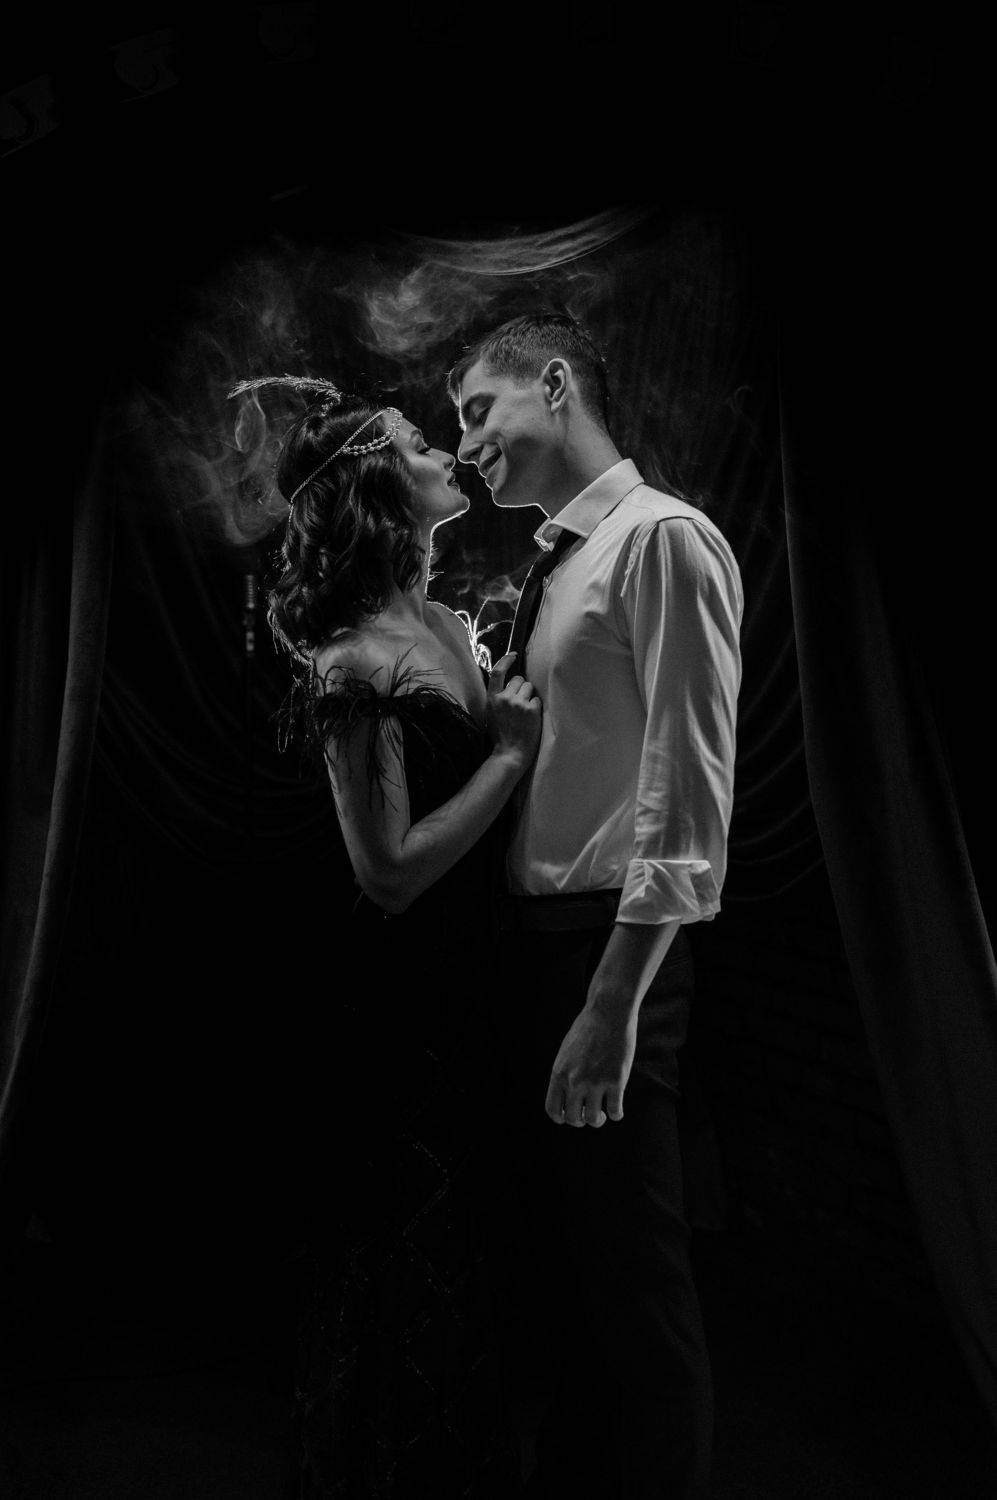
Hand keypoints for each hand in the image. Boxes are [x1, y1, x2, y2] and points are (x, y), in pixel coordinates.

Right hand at [486, 651, 541, 767]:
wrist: (510, 753)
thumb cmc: (500, 735)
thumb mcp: (491, 713)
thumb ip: (497, 698)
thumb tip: (508, 684)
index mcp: (492, 698)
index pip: (498, 672)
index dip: (506, 660)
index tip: (513, 655)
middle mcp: (504, 698)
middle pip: (519, 679)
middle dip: (522, 687)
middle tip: (520, 704)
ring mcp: (518, 703)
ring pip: (530, 688)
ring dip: (530, 697)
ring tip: (525, 713)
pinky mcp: (531, 709)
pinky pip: (537, 700)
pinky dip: (536, 707)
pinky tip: (530, 719)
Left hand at [544, 1004, 636, 1126]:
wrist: (608, 1013)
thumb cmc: (589, 1029)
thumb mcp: (567, 1051)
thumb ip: (565, 1073)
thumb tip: (568, 1095)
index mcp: (559, 1073)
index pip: (553, 1110)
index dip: (562, 1117)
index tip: (573, 1114)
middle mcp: (574, 1081)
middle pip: (573, 1119)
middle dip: (581, 1120)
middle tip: (590, 1113)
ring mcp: (595, 1082)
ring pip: (593, 1119)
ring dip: (598, 1120)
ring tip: (602, 1113)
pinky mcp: (616, 1081)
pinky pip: (615, 1111)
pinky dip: (616, 1115)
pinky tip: (617, 1110)